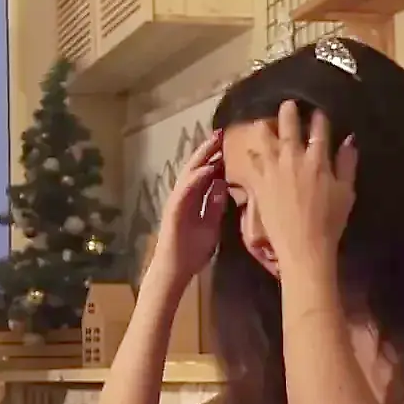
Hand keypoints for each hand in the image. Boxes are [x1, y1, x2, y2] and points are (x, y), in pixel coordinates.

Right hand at [148, 130, 226, 287]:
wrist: (175, 270)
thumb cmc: (191, 251)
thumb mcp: (211, 224)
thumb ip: (215, 205)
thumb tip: (222, 184)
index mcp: (193, 199)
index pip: (204, 173)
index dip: (215, 157)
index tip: (229, 143)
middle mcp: (183, 196)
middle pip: (196, 167)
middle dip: (208, 150)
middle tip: (221, 133)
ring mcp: (177, 201)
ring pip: (189, 174)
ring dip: (201, 157)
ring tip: (214, 142)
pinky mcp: (174, 210)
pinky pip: (185, 190)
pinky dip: (196, 178)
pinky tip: (207, 168)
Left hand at [239, 101, 355, 268]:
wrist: (302, 245)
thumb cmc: (329, 221)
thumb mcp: (346, 192)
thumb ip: (347, 163)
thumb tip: (350, 139)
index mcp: (317, 160)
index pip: (318, 130)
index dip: (318, 118)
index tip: (317, 110)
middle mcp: (292, 160)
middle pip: (289, 128)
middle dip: (289, 112)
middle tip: (288, 104)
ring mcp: (273, 170)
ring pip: (265, 140)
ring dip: (265, 128)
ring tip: (263, 121)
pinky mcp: (258, 183)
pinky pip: (252, 162)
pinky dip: (251, 153)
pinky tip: (248, 148)